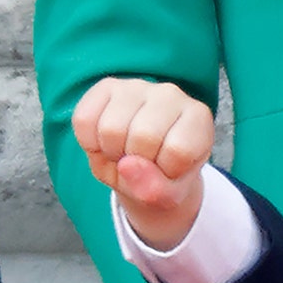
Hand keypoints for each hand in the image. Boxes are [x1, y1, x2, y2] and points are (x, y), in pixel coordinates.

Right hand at [71, 77, 213, 248]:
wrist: (141, 163)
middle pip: (143, 137)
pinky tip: (105, 142)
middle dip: (135, 162)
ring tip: (124, 152)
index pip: (178, 151)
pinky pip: (84, 119)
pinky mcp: (106, 86)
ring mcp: (138, 86)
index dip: (165, 170)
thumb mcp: (167, 196)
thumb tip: (127, 165)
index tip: (167, 168)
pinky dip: (89, 142)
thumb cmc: (163, 176)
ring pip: (110, 128)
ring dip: (111, 152)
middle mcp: (171, 94)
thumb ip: (155, 190)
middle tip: (140, 162)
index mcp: (198, 117)